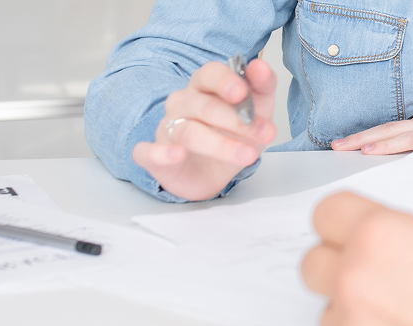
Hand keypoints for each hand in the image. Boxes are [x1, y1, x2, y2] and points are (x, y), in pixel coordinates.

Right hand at [132, 59, 277, 200]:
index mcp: (205, 86)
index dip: (225, 81)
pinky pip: (148, 151)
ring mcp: (167, 128)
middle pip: (204, 106)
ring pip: (188, 132)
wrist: (212, 172)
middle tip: (264, 133)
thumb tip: (261, 66)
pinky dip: (160, 153)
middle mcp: (182, 103)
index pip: (210, 74)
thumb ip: (262, 86)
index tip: (242, 93)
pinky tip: (177, 154)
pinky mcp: (153, 156)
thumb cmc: (231, 134)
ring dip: (219, 144)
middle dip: (236, 121)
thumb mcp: (258, 109)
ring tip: (248, 154)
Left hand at [332, 100, 412, 154]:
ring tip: (343, 147)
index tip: (353, 143)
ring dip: (364, 140)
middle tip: (335, 144)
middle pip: (386, 127)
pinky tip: (371, 149)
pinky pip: (408, 141)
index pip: (396, 128)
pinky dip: (386, 144)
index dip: (372, 135)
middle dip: (359, 137)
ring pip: (391, 132)